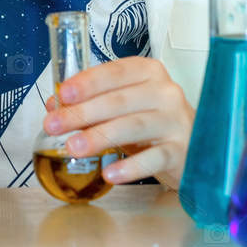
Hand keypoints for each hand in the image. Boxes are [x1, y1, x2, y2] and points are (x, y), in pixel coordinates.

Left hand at [43, 57, 194, 190]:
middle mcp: (166, 92)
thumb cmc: (152, 123)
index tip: (63, 94)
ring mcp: (176, 121)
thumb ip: (90, 103)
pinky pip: (153, 158)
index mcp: (149, 73)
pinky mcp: (181, 151)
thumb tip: (55, 106)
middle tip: (54, 125)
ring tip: (73, 147)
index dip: (88, 82)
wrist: (193, 149)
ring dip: (100, 136)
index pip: (116, 72)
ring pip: (133, 126)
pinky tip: (109, 174)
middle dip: (83, 112)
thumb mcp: (121, 109)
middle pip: (119, 100)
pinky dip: (130, 167)